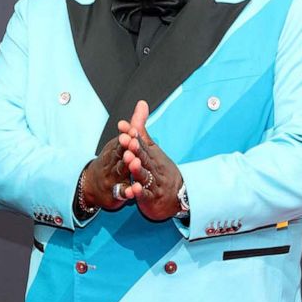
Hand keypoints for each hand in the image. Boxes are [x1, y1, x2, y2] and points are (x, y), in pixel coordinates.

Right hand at [80, 129, 134, 213]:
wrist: (91, 186)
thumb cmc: (111, 162)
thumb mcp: (120, 143)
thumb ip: (134, 126)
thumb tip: (143, 103)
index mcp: (115, 150)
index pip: (121, 142)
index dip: (127, 136)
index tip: (133, 130)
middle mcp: (112, 163)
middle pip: (119, 155)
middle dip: (126, 148)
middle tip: (132, 142)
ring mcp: (113, 178)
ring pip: (120, 172)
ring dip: (127, 167)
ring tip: (134, 162)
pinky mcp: (115, 193)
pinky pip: (122, 192)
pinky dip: (128, 191)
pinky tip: (134, 190)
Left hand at [118, 100, 184, 221]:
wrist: (179, 196)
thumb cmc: (161, 171)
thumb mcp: (152, 148)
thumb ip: (142, 129)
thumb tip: (140, 104)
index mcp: (152, 155)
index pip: (142, 142)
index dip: (133, 134)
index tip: (123, 126)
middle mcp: (153, 167)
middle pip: (144, 157)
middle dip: (135, 148)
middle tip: (126, 139)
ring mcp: (153, 183)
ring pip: (145, 175)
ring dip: (137, 168)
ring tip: (130, 160)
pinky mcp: (151, 198)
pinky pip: (146, 195)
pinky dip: (140, 192)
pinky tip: (135, 189)